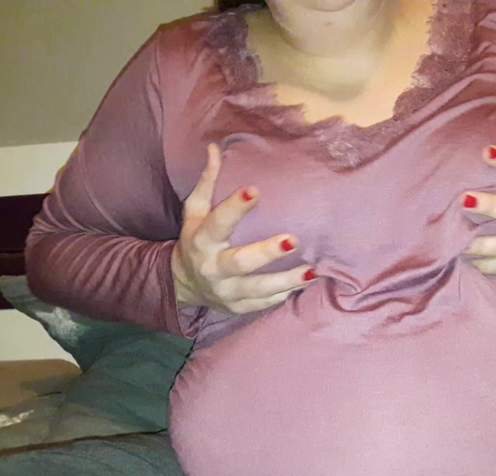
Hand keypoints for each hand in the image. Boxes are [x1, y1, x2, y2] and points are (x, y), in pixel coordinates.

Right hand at [171, 143, 316, 314]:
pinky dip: (285, 294)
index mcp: (202, 240)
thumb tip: (215, 147)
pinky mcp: (238, 307)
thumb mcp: (195, 212)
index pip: (218, 223)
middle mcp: (213, 268)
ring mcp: (226, 291)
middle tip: (293, 240)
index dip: (235, 207)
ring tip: (312, 271)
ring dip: (286, 280)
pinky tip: (305, 282)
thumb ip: (207, 182)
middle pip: (241, 262)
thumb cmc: (196, 240)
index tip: (254, 190)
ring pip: (258, 289)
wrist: (183, 285)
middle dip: (266, 252)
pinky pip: (264, 303)